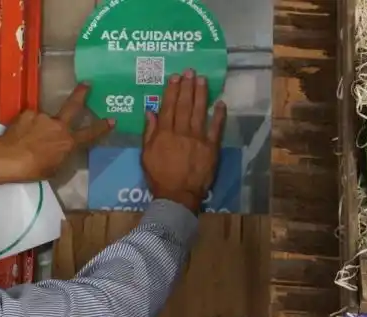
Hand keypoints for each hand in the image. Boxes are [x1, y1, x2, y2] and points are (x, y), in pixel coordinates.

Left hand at [0, 84, 113, 184]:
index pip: (89, 134)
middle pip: (73, 106)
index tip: (112, 120)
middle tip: (87, 83)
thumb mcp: (53, 169)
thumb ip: (61, 156)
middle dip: (81, 94)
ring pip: (44, 120)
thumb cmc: (31, 170)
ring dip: (39, 127)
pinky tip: (19, 135)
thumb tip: (62, 150)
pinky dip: (27, 126)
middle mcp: (58, 126)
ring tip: (28, 140)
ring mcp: (42, 117)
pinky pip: (30, 119)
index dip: (101, 128)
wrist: (6, 159)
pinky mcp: (27, 113)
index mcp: (68, 142)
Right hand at [142, 69, 226, 211]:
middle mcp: (181, 132)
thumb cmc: (159, 177)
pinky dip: (219, 115)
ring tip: (202, 80)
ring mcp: (198, 139)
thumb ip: (149, 133)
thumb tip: (150, 112)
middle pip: (184, 105)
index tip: (175, 77)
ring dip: (201, 94)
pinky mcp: (211, 147)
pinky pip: (216, 128)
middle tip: (190, 71)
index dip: (172, 91)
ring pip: (199, 112)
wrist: (178, 195)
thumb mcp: (146, 155)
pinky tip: (220, 103)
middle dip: (187, 87)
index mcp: (164, 133)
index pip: (168, 107)